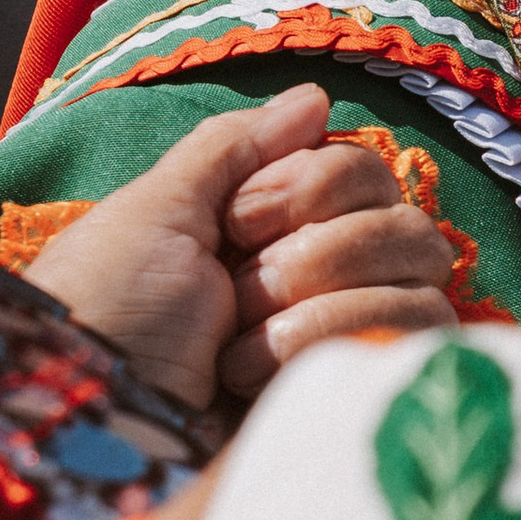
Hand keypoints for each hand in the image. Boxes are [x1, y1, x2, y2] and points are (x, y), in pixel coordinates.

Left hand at [27, 87, 459, 413]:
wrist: (100, 421)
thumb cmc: (111, 311)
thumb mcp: (158, 209)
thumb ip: (236, 147)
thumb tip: (316, 98)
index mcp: (277, 232)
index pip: (363, 172)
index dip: (307, 188)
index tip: (237, 224)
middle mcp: (329, 281)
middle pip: (403, 220)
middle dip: (315, 251)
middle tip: (240, 290)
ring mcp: (356, 340)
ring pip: (420, 277)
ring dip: (315, 306)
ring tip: (237, 349)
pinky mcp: (370, 391)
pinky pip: (419, 335)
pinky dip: (330, 343)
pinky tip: (263, 380)